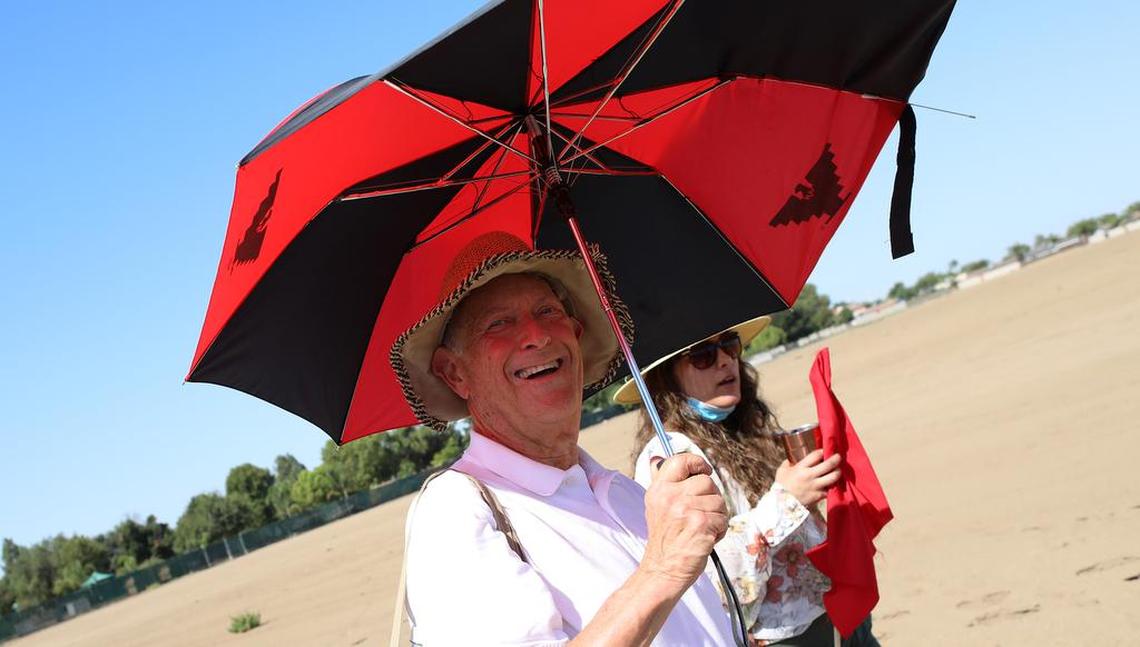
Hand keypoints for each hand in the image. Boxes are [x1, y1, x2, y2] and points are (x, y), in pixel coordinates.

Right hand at [640, 454, 727, 586]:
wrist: (663, 570)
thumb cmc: (664, 541)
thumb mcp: (655, 507)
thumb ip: (663, 483)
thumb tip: (658, 458)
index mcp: (659, 490)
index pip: (680, 461)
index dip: (697, 463)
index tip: (704, 470)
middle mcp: (671, 497)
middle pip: (707, 481)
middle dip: (711, 498)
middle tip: (700, 514)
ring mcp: (686, 510)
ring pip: (718, 501)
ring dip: (716, 516)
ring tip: (702, 528)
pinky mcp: (701, 524)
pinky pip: (723, 518)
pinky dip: (719, 530)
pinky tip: (706, 538)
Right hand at [775, 449, 840, 506]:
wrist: (782, 503)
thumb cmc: (781, 486)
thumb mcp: (782, 471)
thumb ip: (788, 463)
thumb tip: (793, 458)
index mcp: (800, 468)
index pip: (816, 455)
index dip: (822, 452)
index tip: (824, 451)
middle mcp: (810, 476)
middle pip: (828, 465)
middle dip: (836, 459)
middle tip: (838, 457)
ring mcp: (816, 486)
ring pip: (833, 477)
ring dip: (838, 472)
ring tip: (838, 470)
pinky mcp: (819, 496)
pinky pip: (830, 489)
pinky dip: (831, 486)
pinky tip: (831, 483)